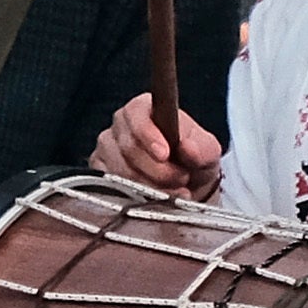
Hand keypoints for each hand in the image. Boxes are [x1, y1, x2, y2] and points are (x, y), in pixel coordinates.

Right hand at [92, 95, 222, 199]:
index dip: (149, 134)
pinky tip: (155, 199)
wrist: (185, 184)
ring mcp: (107, 149)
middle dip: (158, 169)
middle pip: (129, 147)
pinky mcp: (99, 172)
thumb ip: (202, 147)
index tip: (165, 154)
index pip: (136, 114)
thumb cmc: (193, 159)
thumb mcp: (207, 151)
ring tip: (174, 191)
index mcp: (143, 108)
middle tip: (181, 179)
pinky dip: (135, 196)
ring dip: (151, 186)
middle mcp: (120, 125)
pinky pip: (111, 186)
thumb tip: (188, 148)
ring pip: (121, 170)